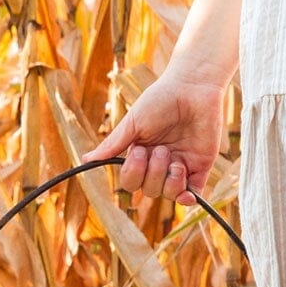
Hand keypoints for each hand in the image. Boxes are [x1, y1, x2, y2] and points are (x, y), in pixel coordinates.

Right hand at [83, 68, 228, 207]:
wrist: (193, 88)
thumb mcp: (133, 122)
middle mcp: (159, 163)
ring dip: (170, 182)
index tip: (140, 150)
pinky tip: (187, 193)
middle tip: (161, 149)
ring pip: (169, 194)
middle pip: (148, 190)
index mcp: (140, 153)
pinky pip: (194, 194)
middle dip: (153, 173)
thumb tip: (86, 160)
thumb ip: (113, 144)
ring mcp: (180, 166)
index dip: (134, 172)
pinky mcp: (200, 167)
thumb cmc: (161, 99)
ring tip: (176, 160)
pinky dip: (188, 198)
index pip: (131, 180)